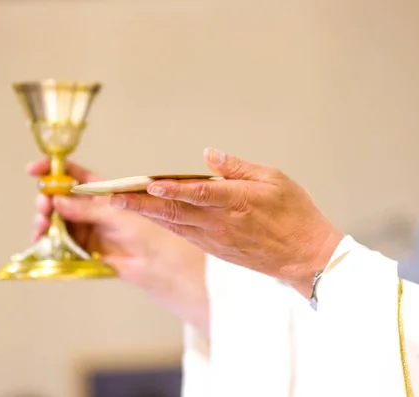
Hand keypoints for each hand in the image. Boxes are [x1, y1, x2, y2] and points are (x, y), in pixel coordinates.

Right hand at [28, 159, 207, 332]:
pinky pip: (55, 239)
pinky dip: (44, 238)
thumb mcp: (114, 215)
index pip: (70, 173)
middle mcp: (86, 206)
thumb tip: (57, 202)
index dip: (52, 168)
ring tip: (43, 223)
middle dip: (45, 198)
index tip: (34, 170)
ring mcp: (80, 226)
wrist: (151, 262)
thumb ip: (86, 209)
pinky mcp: (77, 245)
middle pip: (56, 196)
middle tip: (44, 205)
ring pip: (52, 218)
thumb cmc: (142, 231)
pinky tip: (40, 238)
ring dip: (43, 218)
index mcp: (97, 190)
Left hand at [109, 148, 343, 297]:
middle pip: (175, 212)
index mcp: (237, 201)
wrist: (305, 257)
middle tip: (112, 197)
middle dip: (141, 204)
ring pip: (174, 225)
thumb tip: (209, 155)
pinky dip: (164, 223)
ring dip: (145, 214)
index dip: (171, 190)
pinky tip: (148, 215)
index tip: (147, 184)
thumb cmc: (295, 213)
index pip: (198, 193)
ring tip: (120, 203)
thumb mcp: (274, 179)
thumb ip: (238, 167)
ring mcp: (216, 239)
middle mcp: (221, 223)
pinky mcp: (215, 249)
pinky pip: (184, 234)